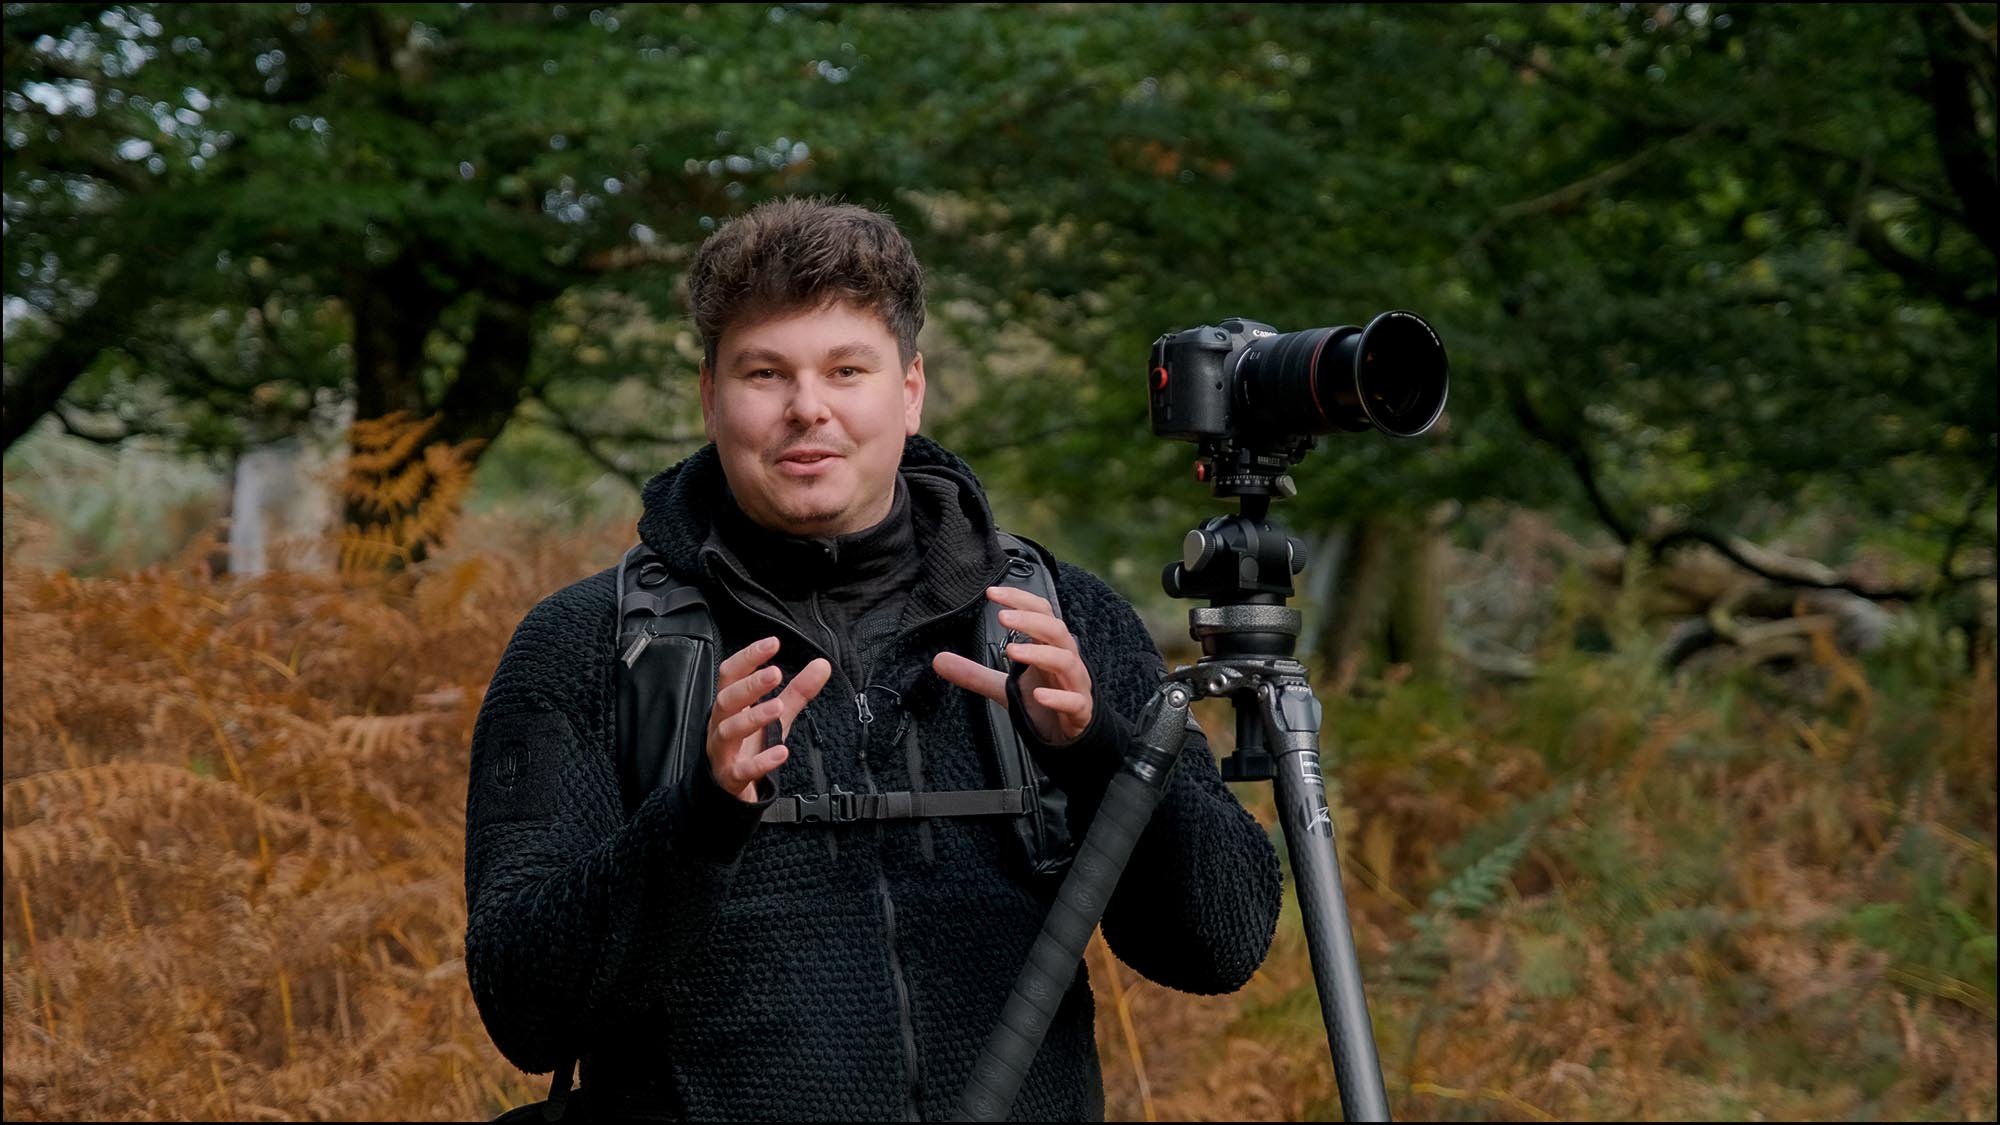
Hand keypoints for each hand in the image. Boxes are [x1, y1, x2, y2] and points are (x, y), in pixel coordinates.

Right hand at [708, 636, 831, 802]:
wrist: (728, 791)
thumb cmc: (749, 746)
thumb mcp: (776, 716)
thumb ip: (798, 691)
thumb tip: (822, 664)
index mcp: (730, 706)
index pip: (731, 674)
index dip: (749, 657)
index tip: (772, 643)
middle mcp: (721, 725)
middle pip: (726, 699)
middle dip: (749, 685)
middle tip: (775, 673)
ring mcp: (722, 752)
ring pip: (729, 731)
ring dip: (753, 717)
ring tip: (778, 706)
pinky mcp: (730, 778)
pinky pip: (742, 770)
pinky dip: (761, 762)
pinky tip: (781, 752)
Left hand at [932, 585, 1092, 744]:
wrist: (1068, 736)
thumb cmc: (1043, 701)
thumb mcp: (1004, 686)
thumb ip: (974, 673)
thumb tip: (939, 660)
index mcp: (1048, 648)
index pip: (1041, 613)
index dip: (1020, 600)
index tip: (992, 593)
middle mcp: (1064, 661)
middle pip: (1056, 630)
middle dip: (1030, 620)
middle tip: (1002, 617)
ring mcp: (1075, 686)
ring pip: (1066, 661)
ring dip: (1040, 653)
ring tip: (1012, 650)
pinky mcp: (1080, 712)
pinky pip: (1075, 701)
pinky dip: (1058, 697)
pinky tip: (1038, 696)